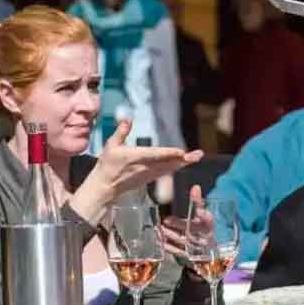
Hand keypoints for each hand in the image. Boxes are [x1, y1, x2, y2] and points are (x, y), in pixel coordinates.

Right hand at [69, 120, 202, 223]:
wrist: (105, 186)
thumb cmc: (107, 165)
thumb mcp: (111, 145)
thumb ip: (121, 132)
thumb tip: (127, 118)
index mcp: (136, 157)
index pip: (155, 155)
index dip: (168, 153)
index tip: (180, 152)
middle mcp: (145, 167)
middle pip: (168, 163)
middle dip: (184, 159)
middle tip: (198, 155)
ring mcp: (148, 174)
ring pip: (169, 168)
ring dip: (183, 163)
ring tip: (196, 157)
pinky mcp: (149, 178)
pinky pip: (166, 172)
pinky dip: (176, 167)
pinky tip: (184, 163)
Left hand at [160, 186, 212, 259]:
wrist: (208, 252)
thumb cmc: (204, 230)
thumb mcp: (204, 216)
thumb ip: (198, 202)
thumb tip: (195, 187)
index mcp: (209, 225)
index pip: (208, 219)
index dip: (204, 215)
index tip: (198, 211)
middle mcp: (205, 237)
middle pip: (192, 230)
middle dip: (179, 224)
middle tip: (166, 220)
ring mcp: (196, 247)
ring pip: (183, 241)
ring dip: (170, 235)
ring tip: (160, 228)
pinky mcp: (189, 255)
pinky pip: (178, 251)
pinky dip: (168, 246)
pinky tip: (161, 241)